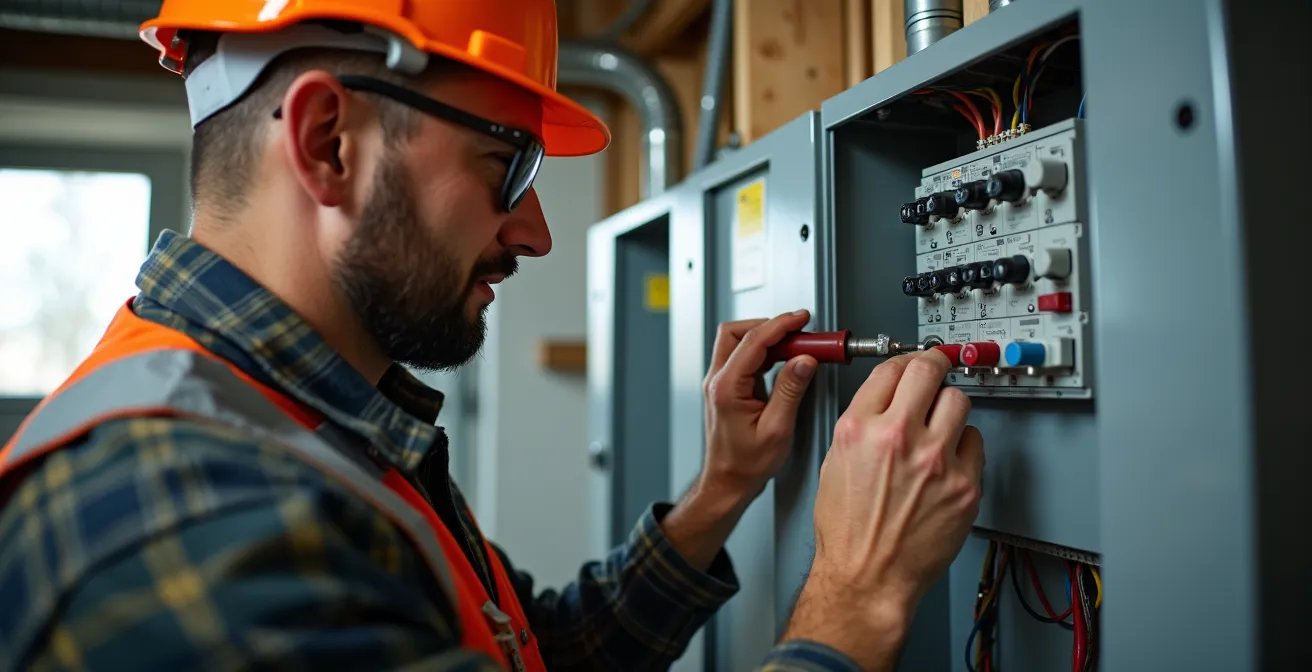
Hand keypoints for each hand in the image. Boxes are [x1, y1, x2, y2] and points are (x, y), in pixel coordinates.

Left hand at [658, 310, 818, 570]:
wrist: (728, 481)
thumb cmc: (746, 464)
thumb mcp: (777, 428)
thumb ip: (791, 390)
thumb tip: (804, 360)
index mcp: (726, 388)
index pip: (753, 341)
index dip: (780, 324)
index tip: (801, 319)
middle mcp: (718, 381)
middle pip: (737, 332)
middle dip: (769, 325)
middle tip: (799, 329)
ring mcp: (719, 383)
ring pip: (738, 341)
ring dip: (766, 337)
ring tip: (796, 344)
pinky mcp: (727, 387)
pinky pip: (743, 357)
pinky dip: (764, 351)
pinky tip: (784, 359)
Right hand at [782, 350, 983, 669]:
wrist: (868, 575)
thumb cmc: (848, 529)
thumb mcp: (835, 461)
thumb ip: (863, 422)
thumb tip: (887, 398)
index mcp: (860, 428)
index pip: (891, 369)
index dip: (906, 359)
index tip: (914, 360)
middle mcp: (898, 437)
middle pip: (929, 371)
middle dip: (934, 365)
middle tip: (937, 369)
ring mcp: (936, 460)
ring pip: (958, 401)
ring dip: (949, 406)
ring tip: (940, 423)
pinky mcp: (964, 484)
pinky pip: (975, 442)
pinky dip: (963, 445)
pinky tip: (948, 460)